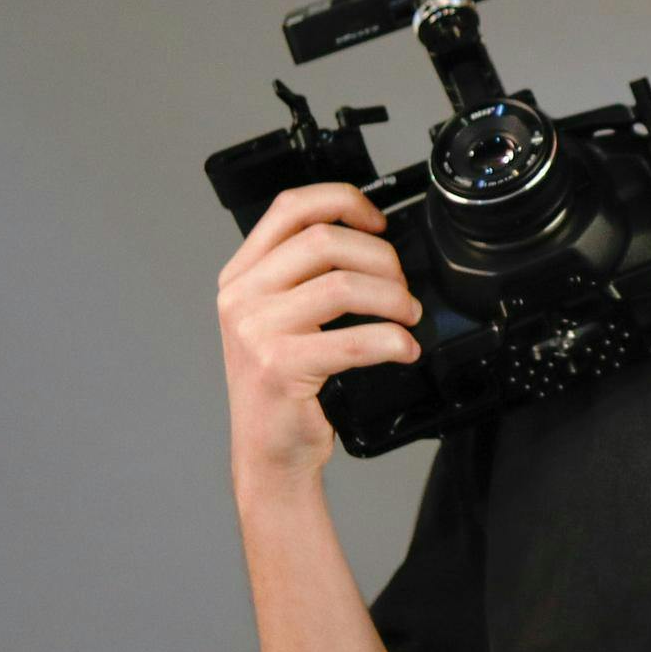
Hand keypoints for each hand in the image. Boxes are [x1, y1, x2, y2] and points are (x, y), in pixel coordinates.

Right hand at [216, 182, 422, 496]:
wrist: (270, 450)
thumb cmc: (286, 384)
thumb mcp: (281, 318)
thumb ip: (308, 276)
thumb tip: (373, 243)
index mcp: (242, 274)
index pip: (290, 208)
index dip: (343, 201)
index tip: (379, 223)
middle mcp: (241, 296)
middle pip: (324, 241)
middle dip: (381, 258)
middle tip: (402, 287)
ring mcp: (255, 331)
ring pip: (342, 285)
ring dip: (393, 298)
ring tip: (408, 317)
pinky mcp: (279, 366)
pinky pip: (353, 340)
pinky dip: (392, 340)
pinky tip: (404, 349)